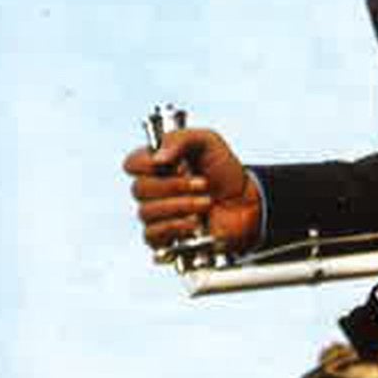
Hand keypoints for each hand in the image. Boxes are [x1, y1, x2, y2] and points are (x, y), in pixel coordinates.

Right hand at [123, 126, 261, 256]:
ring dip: (181, 205)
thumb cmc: (223, 170)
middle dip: (174, 186)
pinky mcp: (164, 237)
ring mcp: (157, 214)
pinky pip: (153, 235)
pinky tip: (195, 222)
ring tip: (207, 202)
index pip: (131, 164)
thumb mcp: (208, 142)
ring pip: (147, 212)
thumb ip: (181, 140)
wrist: (246, 201)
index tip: (172, 163)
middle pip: (139, 189)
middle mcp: (153, 189)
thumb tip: (157, 157)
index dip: (146, 164)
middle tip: (203, 183)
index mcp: (157, 164)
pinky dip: (176, 226)